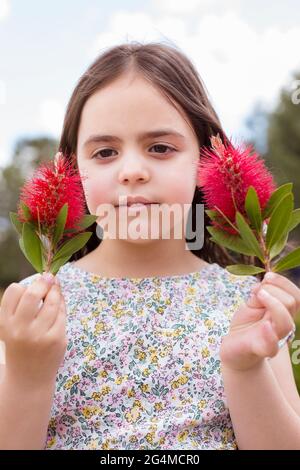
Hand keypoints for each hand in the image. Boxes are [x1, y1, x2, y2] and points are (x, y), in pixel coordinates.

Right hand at [0, 273, 66, 388]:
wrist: (29, 379)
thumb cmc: (21, 346)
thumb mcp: (12, 327)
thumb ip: (22, 304)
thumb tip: (48, 277)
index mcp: (6, 323)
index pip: (14, 291)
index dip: (24, 285)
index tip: (31, 287)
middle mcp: (20, 329)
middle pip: (33, 294)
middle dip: (44, 282)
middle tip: (49, 278)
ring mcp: (39, 335)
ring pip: (52, 302)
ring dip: (56, 292)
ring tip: (55, 290)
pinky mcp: (56, 339)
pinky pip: (62, 314)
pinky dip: (61, 306)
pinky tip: (59, 306)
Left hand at [220, 272, 299, 371]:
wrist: (233, 347)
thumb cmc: (246, 324)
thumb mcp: (252, 303)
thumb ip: (261, 293)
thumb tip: (265, 282)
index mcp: (284, 313)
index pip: (297, 296)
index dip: (283, 282)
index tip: (267, 276)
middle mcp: (282, 325)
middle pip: (292, 304)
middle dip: (273, 289)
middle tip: (256, 291)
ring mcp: (273, 339)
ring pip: (286, 323)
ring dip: (273, 303)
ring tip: (257, 296)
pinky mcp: (260, 349)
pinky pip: (271, 346)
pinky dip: (269, 335)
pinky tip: (265, 326)